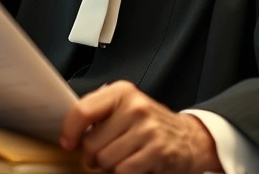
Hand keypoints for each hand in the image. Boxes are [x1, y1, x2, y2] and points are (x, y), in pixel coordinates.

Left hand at [59, 80, 223, 172]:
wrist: (190, 138)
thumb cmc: (150, 124)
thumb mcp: (126, 107)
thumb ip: (99, 111)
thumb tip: (69, 128)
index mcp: (122, 92)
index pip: (83, 111)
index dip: (70, 131)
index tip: (69, 143)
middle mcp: (135, 107)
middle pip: (91, 143)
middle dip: (93, 155)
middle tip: (104, 153)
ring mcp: (148, 129)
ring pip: (105, 160)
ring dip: (109, 166)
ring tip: (122, 158)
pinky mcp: (157, 151)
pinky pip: (123, 171)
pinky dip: (124, 172)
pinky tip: (134, 164)